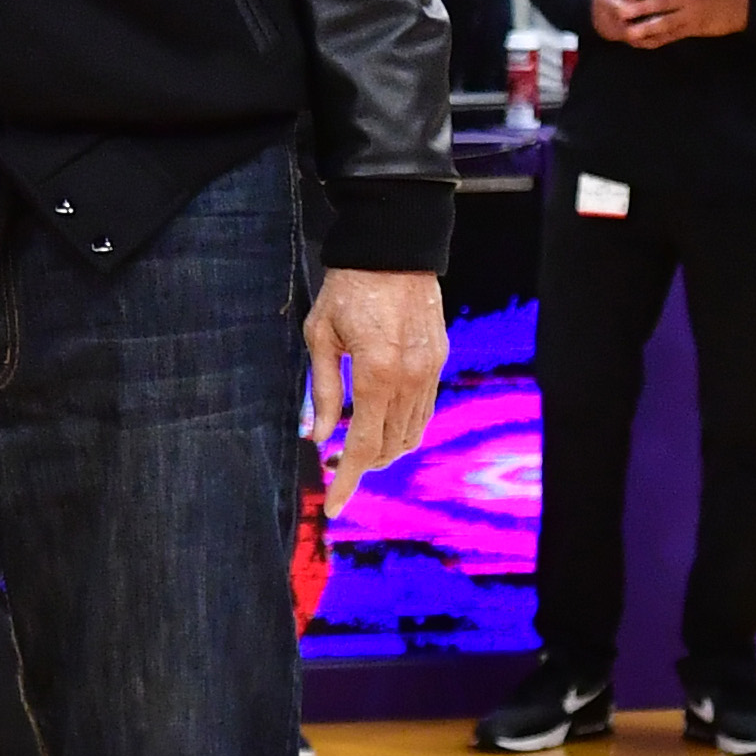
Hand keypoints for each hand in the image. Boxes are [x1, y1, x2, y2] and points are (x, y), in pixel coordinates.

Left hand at [301, 266, 449, 518]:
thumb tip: (316, 436)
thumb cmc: (347, 290)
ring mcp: (430, 372)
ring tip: (355, 447)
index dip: (347, 481)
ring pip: (411, 434)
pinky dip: (403, 427)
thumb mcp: (320, 338)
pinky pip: (424, 411)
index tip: (333, 506)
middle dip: (362, 465)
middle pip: (390, 447)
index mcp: (376, 375)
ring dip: (384, 449)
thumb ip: (322, 391)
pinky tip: (381, 422)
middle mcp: (410, 380)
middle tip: (333, 465)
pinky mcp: (439, 361)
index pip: (362, 446)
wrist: (393, 249)